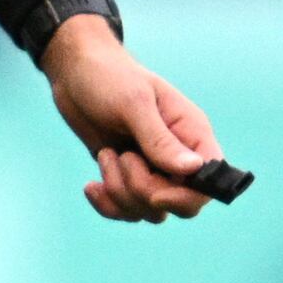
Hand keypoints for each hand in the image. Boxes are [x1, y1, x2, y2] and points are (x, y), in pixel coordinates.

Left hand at [43, 14, 226, 223]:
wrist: (74, 72)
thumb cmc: (108, 76)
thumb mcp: (133, 104)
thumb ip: (161, 140)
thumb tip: (194, 169)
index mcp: (191, 133)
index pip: (209, 182)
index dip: (186, 198)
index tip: (154, 194)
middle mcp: (177, 156)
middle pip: (180, 204)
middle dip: (144, 192)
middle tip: (121, 157)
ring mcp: (152, 169)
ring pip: (150, 211)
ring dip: (120, 192)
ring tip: (105, 155)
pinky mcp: (127, 177)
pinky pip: (126, 209)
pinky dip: (107, 204)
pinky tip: (91, 186)